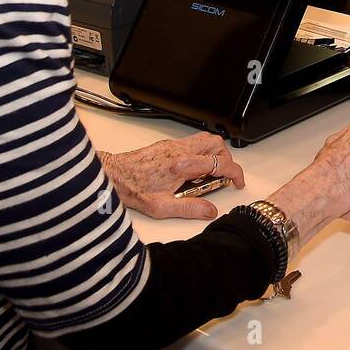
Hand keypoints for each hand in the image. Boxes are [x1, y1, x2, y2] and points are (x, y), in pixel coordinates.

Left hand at [99, 133, 242, 219]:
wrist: (112, 176)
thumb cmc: (133, 190)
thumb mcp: (161, 207)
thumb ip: (189, 209)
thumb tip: (210, 211)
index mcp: (182, 165)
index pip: (219, 162)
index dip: (234, 172)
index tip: (237, 181)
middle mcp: (179, 151)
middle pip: (216, 144)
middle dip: (227, 159)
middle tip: (224, 176)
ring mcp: (173, 145)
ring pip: (205, 139)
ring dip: (215, 152)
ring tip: (211, 171)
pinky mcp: (167, 144)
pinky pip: (193, 141)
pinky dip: (202, 151)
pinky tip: (194, 168)